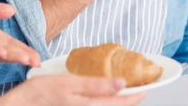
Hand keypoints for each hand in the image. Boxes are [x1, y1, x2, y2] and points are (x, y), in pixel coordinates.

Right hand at [0, 75, 145, 105]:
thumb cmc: (39, 93)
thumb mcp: (68, 83)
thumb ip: (96, 85)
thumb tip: (122, 83)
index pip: (123, 103)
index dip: (138, 94)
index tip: (148, 85)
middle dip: (129, 99)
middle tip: (137, 86)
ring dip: (117, 102)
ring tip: (123, 90)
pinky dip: (105, 103)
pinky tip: (103, 96)